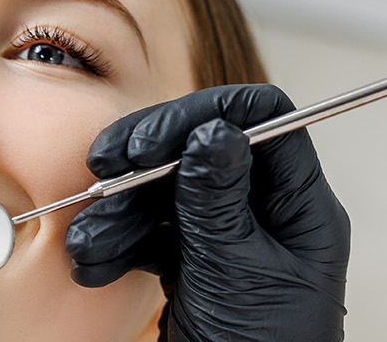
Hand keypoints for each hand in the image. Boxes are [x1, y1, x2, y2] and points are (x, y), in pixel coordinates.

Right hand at [65, 85, 349, 340]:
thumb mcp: (236, 270)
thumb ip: (218, 199)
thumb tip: (213, 130)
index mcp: (298, 208)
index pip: (263, 122)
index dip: (203, 117)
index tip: (150, 141)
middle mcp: (263, 215)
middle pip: (201, 152)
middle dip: (144, 162)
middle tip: (103, 168)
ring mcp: (225, 241)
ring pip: (165, 195)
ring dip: (117, 214)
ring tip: (88, 243)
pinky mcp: (192, 267)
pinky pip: (149, 235)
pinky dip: (116, 245)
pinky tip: (94, 264)